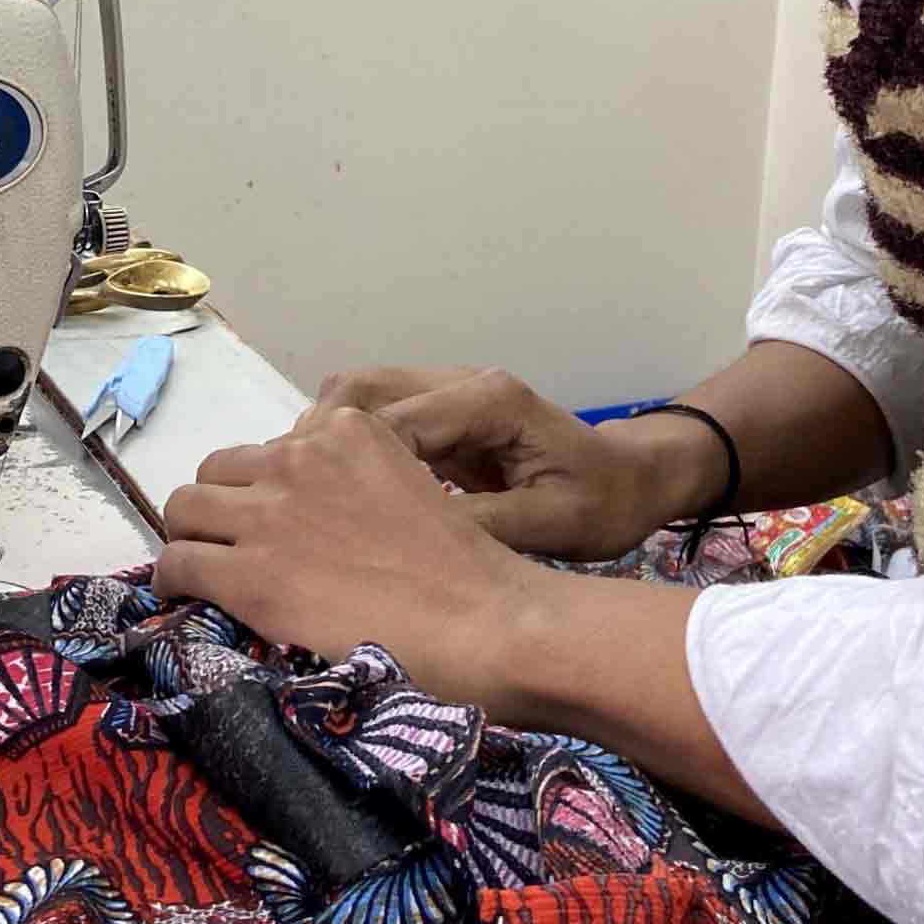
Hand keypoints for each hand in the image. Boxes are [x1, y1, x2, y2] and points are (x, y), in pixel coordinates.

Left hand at [155, 409, 546, 712]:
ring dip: (195, 539)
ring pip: (185, 509)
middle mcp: (301, 457)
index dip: (271, 490)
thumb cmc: (470, 572)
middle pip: (219, 471)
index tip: (284, 527)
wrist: (485, 622)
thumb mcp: (415, 488)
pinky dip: (176, 583)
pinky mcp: (249, 574)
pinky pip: (178, 564)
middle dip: (225, 508)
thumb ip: (360, 483)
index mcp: (349, 430)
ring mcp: (270, 514)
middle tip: (244, 551)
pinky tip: (192, 603)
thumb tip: (323, 520)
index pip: (273, 448)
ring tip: (214, 575)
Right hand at [307, 366, 722, 563]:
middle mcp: (460, 382)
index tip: (312, 512)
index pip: (393, 420)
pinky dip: (343, 452)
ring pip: (355, 397)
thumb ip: (479, 526)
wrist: (632, 482)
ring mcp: (447, 392)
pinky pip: (373, 420)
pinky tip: (334, 500)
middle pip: (358, 389)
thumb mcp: (550, 527)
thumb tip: (406, 541)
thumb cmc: (601, 505)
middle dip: (315, 443)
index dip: (342, 464)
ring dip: (322, 444)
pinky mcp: (440, 415)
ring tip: (305, 503)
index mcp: (490, 401)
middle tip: (290, 503)